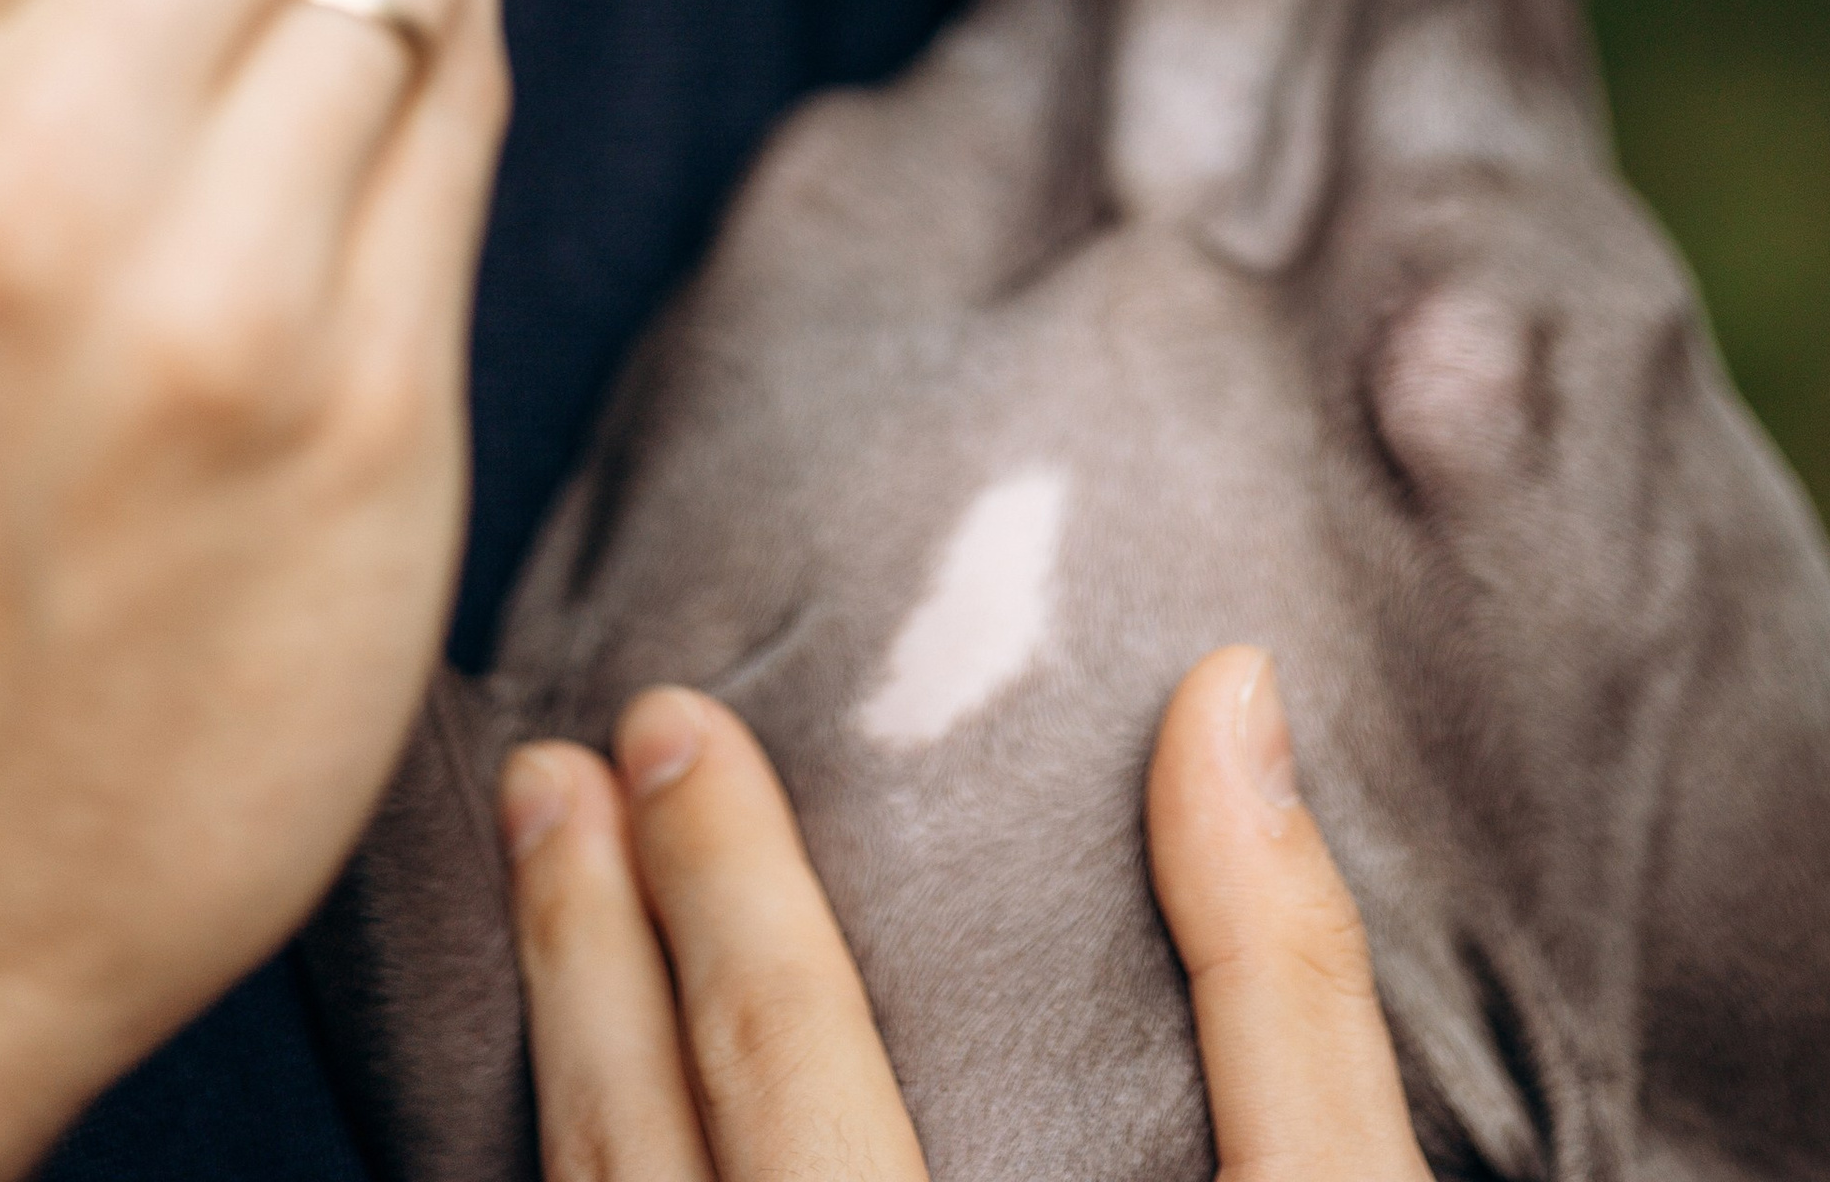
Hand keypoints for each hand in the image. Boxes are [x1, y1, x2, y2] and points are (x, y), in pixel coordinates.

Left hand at [501, 646, 1430, 1178]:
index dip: (718, 886)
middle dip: (592, 955)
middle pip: (643, 1164)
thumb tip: (1227, 694)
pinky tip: (577, 1122)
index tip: (668, 730)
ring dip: (560, 1072)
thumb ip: (1287, 993)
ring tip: (542, 903)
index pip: (783, 1067)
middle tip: (551, 779)